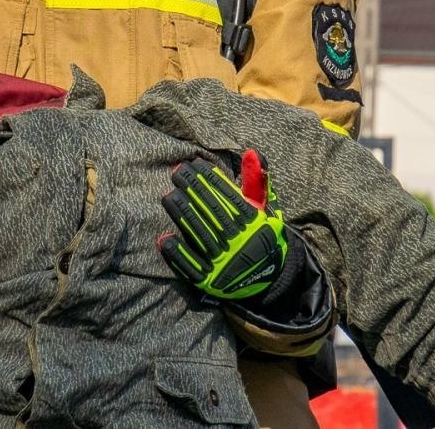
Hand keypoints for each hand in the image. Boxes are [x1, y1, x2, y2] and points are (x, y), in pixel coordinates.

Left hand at [159, 150, 289, 301]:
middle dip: (193, 190)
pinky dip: (178, 253)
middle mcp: (240, 242)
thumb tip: (252, 152)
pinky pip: (192, 266)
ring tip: (168, 196)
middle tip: (177, 172)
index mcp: (254, 224)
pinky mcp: (211, 280)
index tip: (194, 164)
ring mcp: (225, 262)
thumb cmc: (261, 234)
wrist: (270, 277)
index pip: (229, 197)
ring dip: (183, 215)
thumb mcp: (265, 208)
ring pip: (201, 235)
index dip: (210, 179)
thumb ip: (257, 180)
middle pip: (213, 212)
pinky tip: (164, 238)